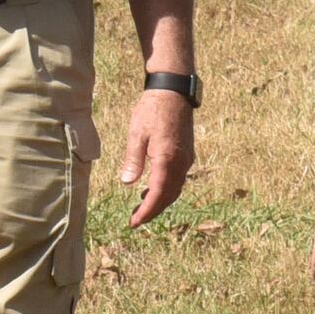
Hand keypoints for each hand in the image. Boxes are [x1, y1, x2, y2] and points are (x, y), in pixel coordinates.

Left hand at [117, 85, 193, 226]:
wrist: (173, 92)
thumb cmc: (152, 110)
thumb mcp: (137, 134)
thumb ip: (133, 160)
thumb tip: (127, 183)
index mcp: (167, 160)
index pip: (158, 194)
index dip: (147, 211)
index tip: (134, 222)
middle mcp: (181, 162)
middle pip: (168, 196)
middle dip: (153, 210)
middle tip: (136, 219)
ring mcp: (187, 158)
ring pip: (175, 188)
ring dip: (160, 200)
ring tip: (142, 206)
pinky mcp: (187, 153)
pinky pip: (178, 178)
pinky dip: (167, 188)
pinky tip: (154, 186)